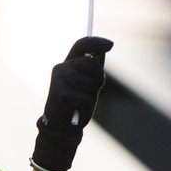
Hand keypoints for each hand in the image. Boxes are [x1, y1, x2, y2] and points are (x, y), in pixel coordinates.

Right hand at [30, 36, 112, 170]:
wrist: (61, 127)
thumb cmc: (76, 106)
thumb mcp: (87, 86)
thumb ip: (92, 71)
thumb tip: (100, 54)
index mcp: (68, 64)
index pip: (81, 45)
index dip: (96, 42)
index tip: (110, 45)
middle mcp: (61, 68)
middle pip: (91, 64)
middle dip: (98, 79)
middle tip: (93, 91)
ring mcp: (59, 79)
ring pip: (90, 84)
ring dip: (91, 98)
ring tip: (81, 105)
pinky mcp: (61, 93)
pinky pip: (86, 99)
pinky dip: (86, 110)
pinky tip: (77, 112)